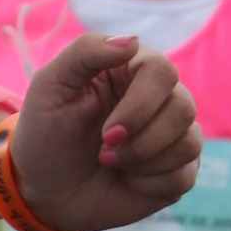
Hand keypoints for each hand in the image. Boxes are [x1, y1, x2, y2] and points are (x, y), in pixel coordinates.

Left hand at [8, 34, 198, 230]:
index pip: (162, 72)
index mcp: (133, 70)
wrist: (42, 190)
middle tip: (104, 152)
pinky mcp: (177, 171)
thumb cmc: (45, 134)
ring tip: (110, 163)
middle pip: (183, 107)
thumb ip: (85, 51)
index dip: (140, 105)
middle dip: (140, 138)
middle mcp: (160, 98)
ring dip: (142, 160)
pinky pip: (184, 175)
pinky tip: (126, 180)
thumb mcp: (50, 86)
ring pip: (189, 142)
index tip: (106, 132)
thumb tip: (132, 41)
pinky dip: (149, 183)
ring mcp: (172, 135)